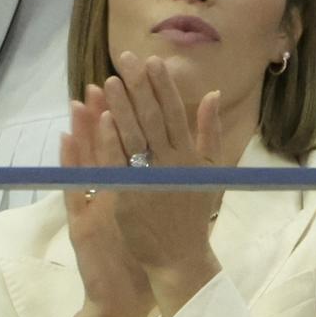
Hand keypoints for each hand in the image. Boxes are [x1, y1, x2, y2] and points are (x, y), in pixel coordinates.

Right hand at [60, 83, 154, 316]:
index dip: (129, 119)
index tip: (133, 89)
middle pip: (104, 149)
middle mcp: (107, 194)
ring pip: (86, 163)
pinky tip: (66, 141)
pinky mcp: (82, 224)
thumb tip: (177, 153)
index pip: (128, 148)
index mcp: (128, 189)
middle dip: (103, 115)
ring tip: (78, 102)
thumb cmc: (143, 256)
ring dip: (82, 132)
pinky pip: (75, 190)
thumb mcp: (156, 216)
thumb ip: (164, 183)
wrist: (126, 298)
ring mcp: (92, 207)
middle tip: (100, 84)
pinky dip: (70, 165)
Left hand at [102, 54, 223, 316]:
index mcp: (190, 155)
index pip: (176, 112)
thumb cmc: (192, 214)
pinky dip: (111, 141)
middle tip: (125, 58)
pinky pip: (119, 164)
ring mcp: (150, 179)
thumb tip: (213, 93)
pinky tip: (102, 119)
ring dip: (122, 106)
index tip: (153, 60)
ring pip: (134, 136)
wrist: (180, 258)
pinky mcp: (131, 196)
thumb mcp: (210, 170)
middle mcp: (172, 163)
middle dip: (139, 86)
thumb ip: (210, 131)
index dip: (164, 85)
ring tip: (108, 81)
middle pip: (153, 117)